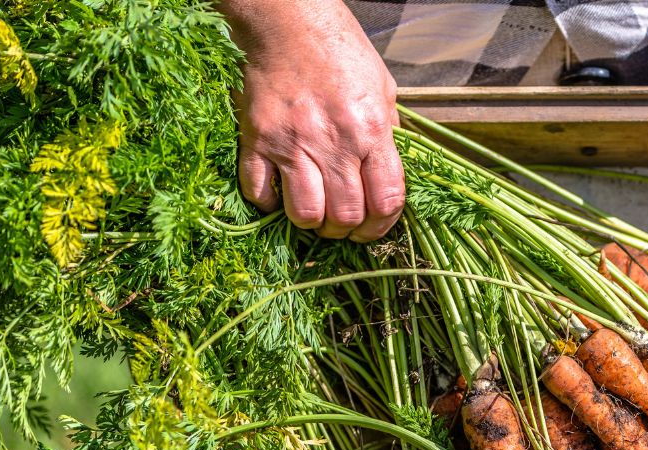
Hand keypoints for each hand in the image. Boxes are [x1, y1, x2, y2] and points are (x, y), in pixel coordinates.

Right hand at [219, 0, 403, 241]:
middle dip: (347, 231)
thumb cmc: (340, 51)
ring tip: (314, 212)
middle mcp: (334, 141)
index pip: (386, 201)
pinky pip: (260, 193)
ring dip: (312, 223)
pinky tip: (279, 193)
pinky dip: (269, 204)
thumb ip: (391, 135)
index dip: (382, 227)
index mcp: (372, 130)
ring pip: (305, 214)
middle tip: (342, 224)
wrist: (287, 19)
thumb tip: (391, 177)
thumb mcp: (383, 89)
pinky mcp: (256, 139)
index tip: (374, 228)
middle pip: (346, 216)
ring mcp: (292, 142)